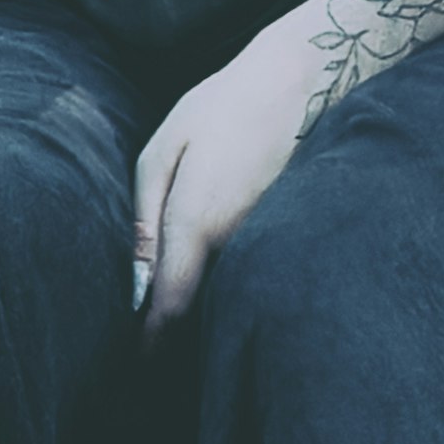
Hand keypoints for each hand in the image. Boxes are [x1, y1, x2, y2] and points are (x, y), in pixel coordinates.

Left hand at [130, 18, 326, 345]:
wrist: (305, 78)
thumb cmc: (225, 105)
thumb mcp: (165, 147)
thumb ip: (145, 214)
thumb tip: (138, 276)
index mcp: (198, 221)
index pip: (171, 307)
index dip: (152, 343)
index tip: (138, 365)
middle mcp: (237, 241)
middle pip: (199, 305)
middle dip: (176, 326)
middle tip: (149, 340)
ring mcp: (267, 237)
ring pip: (226, 285)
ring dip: (206, 296)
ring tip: (182, 298)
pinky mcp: (288, 228)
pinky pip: (251, 262)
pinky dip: (233, 268)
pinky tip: (225, 248)